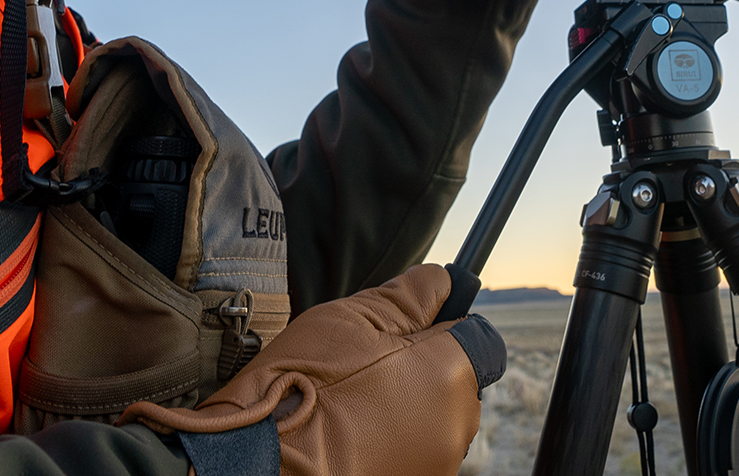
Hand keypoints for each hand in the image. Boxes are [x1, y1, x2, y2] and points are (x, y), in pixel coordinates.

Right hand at [121, 264, 503, 475]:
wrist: (260, 460)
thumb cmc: (302, 385)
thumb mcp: (354, 318)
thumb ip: (410, 295)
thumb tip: (443, 281)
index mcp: (452, 375)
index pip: (477, 337)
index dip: (442, 325)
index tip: (409, 328)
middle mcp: (456, 426)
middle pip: (455, 380)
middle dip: (421, 366)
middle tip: (366, 363)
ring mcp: (436, 463)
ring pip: (432, 416)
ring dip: (406, 404)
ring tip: (352, 399)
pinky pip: (412, 447)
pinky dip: (390, 436)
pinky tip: (350, 428)